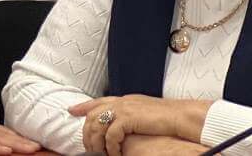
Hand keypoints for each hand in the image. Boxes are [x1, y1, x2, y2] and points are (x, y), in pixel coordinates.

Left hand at [71, 95, 209, 155]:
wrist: (180, 116)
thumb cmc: (166, 118)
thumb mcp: (144, 112)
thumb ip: (131, 115)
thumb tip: (122, 125)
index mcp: (124, 99)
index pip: (98, 101)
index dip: (83, 105)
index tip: (71, 110)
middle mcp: (121, 101)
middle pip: (93, 114)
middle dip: (87, 131)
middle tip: (88, 147)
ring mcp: (123, 108)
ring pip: (97, 125)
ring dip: (96, 142)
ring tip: (100, 153)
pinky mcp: (128, 118)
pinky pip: (110, 134)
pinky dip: (110, 146)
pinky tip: (114, 154)